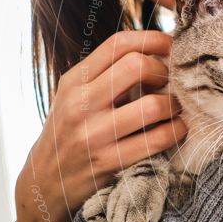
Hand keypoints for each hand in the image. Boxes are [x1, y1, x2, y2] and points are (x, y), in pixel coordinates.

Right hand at [18, 30, 186, 221]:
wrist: (45, 182)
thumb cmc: (70, 132)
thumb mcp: (75, 96)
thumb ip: (106, 72)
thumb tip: (155, 49)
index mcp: (74, 81)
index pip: (118, 44)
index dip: (152, 39)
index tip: (171, 45)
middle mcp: (81, 103)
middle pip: (137, 66)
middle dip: (164, 71)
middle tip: (171, 82)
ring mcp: (94, 134)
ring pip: (152, 106)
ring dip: (174, 105)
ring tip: (175, 108)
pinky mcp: (109, 162)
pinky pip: (156, 141)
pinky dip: (175, 131)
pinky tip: (177, 129)